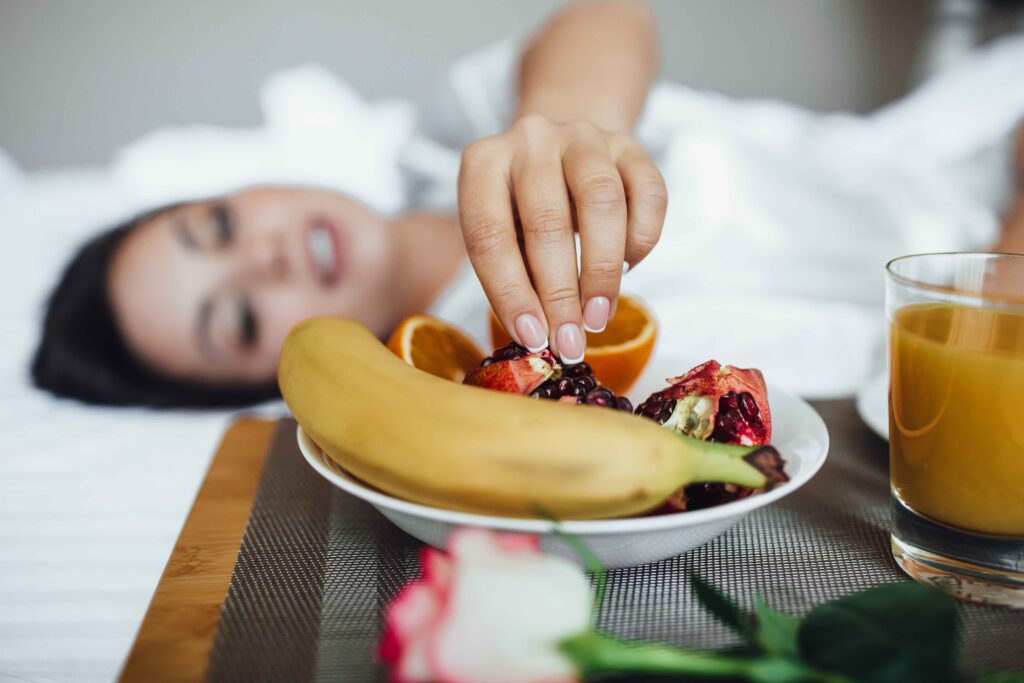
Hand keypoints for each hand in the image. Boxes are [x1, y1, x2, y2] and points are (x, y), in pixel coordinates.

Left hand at [458, 115, 666, 362]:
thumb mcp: (502, 236)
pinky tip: (629, 267)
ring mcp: (582, 137)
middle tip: (569, 340)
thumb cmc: (523, 210)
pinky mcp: (628, 145)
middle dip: (560, 294)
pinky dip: (641, 239)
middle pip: (547, 221)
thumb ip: (513, 277)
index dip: (510, 292)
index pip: (489, 235)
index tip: (532, 337)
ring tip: (598, 316)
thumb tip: (539, 336)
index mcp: (483, 164)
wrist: (561, 152)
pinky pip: (648, 192)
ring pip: (602, 202)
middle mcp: (530, 140)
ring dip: (602, 271)